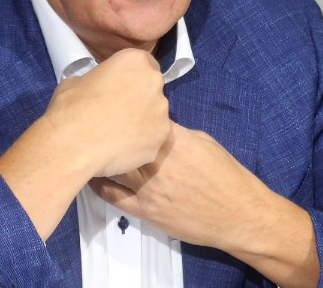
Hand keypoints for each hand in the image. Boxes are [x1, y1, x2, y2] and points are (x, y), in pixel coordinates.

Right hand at [43, 48, 170, 177]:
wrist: (74, 145)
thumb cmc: (71, 108)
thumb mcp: (76, 80)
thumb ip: (95, 79)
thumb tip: (95, 87)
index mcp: (135, 60)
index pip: (143, 63)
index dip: (132, 76)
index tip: (120, 88)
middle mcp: (154, 81)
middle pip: (152, 88)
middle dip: (140, 97)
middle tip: (119, 111)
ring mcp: (162, 110)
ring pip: (155, 114)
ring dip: (142, 120)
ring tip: (119, 133)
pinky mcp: (162, 137)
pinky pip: (155, 137)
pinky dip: (143, 142)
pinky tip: (123, 148)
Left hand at [89, 121, 260, 248]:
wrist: (238, 214)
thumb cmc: (226, 176)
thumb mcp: (204, 142)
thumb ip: (176, 133)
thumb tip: (155, 128)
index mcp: (174, 141)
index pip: (141, 121)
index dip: (126, 113)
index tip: (117, 107)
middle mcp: (158, 163)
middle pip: (121, 142)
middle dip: (107, 132)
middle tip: (91, 124)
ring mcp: (149, 189)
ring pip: (113, 167)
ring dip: (99, 156)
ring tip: (85, 146)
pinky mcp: (146, 210)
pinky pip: (113, 195)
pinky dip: (99, 184)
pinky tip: (92, 175)